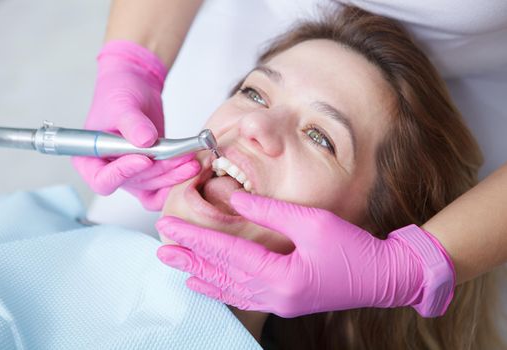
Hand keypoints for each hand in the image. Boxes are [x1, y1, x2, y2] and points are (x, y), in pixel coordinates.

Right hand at [72, 40, 199, 209]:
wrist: (137, 86)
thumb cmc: (118, 92)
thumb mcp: (122, 104)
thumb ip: (132, 123)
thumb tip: (145, 141)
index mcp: (89, 160)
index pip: (103, 180)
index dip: (123, 174)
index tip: (145, 159)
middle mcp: (110, 171)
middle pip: (135, 183)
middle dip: (161, 172)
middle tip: (183, 159)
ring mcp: (132, 174)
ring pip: (154, 185)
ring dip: (174, 176)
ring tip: (192, 161)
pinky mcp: (151, 172)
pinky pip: (163, 185)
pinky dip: (177, 179)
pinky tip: (190, 168)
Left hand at [156, 192, 454, 317]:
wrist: (384, 277)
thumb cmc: (354, 250)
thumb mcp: (314, 222)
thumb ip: (270, 211)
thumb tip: (236, 198)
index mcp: (282, 277)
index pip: (227, 254)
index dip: (196, 237)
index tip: (169, 226)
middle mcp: (275, 296)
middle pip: (222, 274)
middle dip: (190, 256)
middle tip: (161, 245)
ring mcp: (279, 303)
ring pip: (228, 289)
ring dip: (200, 273)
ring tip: (175, 263)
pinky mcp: (284, 301)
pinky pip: (242, 296)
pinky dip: (220, 288)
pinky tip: (206, 282)